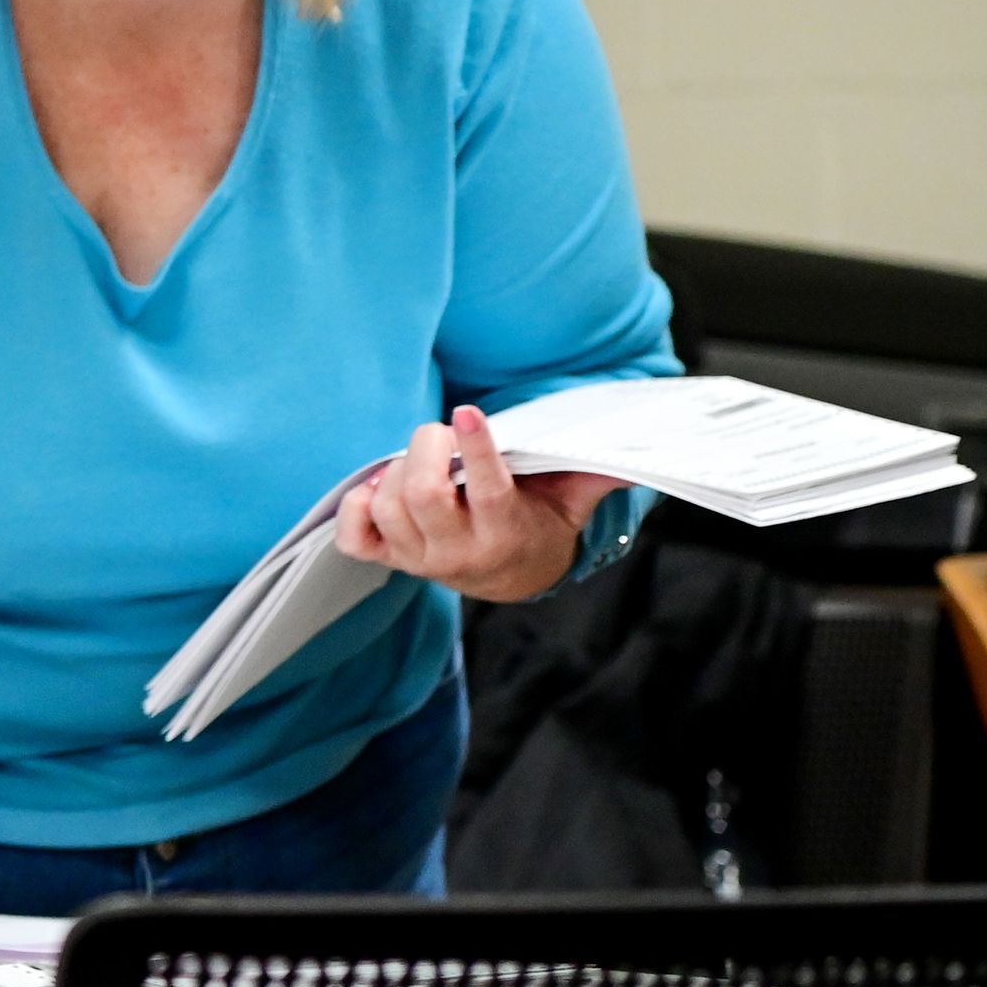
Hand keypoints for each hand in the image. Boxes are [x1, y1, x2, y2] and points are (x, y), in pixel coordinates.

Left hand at [333, 405, 619, 602]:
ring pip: (390, 506)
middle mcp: (460, 552)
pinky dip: (357, 505)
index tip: (470, 411)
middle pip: (424, 494)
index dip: (477, 450)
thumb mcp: (570, 501)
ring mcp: (421, 559)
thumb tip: (631, 455)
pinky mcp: (391, 560)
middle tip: (441, 432)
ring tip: (421, 458)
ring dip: (397, 470)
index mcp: (506, 533)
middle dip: (426, 449)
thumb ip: (593, 475)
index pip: (489, 491)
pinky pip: (354, 537)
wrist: (512, 575)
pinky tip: (380, 486)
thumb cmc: (539, 522)